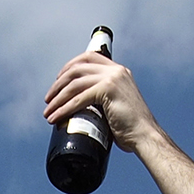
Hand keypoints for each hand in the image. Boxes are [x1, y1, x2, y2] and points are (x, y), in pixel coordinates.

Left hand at [43, 50, 158, 153]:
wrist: (145, 135)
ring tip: (48, 111)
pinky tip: (57, 116)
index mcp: (118, 70)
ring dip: (58, 98)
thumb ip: (101, 98)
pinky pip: (79, 97)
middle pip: (77, 68)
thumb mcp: (115, 104)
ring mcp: (112, 78)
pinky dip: (64, 108)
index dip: (69, 66)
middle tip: (49, 99)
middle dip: (59, 83)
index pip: (88, 57)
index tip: (58, 80)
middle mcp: (116, 70)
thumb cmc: (131, 127)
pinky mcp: (108, 90)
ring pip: (75, 83)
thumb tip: (80, 106)